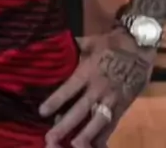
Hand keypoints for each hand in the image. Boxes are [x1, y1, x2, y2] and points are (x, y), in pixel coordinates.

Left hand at [39, 29, 154, 146]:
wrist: (138, 49)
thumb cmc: (111, 44)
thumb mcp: (90, 42)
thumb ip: (74, 48)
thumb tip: (57, 44)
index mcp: (87, 72)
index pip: (68, 90)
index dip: (55, 101)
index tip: (42, 112)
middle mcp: (98, 88)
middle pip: (79, 110)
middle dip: (65, 125)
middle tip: (51, 137)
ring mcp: (111, 99)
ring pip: (96, 121)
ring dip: (84, 134)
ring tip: (73, 145)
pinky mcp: (122, 106)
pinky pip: (112, 124)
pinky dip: (103, 135)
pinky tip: (94, 143)